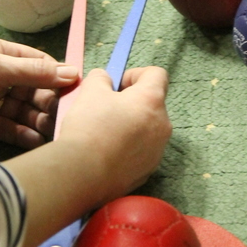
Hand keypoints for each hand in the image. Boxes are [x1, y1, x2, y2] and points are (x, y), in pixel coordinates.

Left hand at [0, 37, 77, 144]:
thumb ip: (34, 72)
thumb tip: (72, 72)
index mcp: (2, 54)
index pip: (39, 65)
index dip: (58, 78)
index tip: (76, 93)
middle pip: (33, 90)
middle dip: (49, 104)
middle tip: (64, 119)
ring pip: (22, 111)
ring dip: (38, 121)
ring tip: (52, 133)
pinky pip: (7, 128)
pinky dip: (22, 135)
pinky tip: (35, 142)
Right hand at [3, 64, 171, 246]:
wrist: (84, 173)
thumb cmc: (89, 126)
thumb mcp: (90, 91)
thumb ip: (101, 78)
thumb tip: (105, 80)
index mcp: (152, 100)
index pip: (157, 74)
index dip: (135, 73)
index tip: (116, 84)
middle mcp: (163, 124)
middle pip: (152, 103)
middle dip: (131, 102)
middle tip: (106, 108)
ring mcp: (158, 150)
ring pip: (148, 128)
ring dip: (131, 124)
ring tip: (105, 132)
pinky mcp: (149, 170)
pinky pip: (142, 150)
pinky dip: (129, 147)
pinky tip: (107, 153)